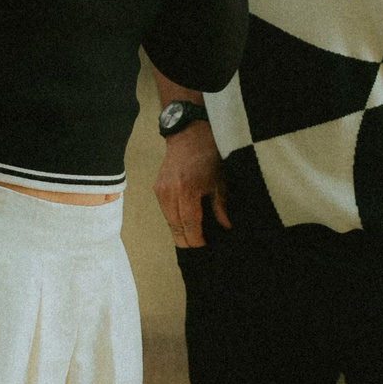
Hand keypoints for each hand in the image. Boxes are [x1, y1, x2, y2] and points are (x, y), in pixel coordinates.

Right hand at [156, 118, 229, 247]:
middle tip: (200, 247)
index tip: (205, 247)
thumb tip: (225, 227)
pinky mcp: (157, 189)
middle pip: (176, 228)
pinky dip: (175, 219)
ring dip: (180, 232)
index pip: (189, 225)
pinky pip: (165, 212)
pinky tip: (186, 222)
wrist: (188, 136)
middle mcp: (171, 192)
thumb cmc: (207, 156)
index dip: (197, 241)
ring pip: (169, 222)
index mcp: (188, 190)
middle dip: (187, 241)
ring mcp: (161, 190)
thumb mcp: (219, 182)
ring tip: (194, 236)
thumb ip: (220, 207)